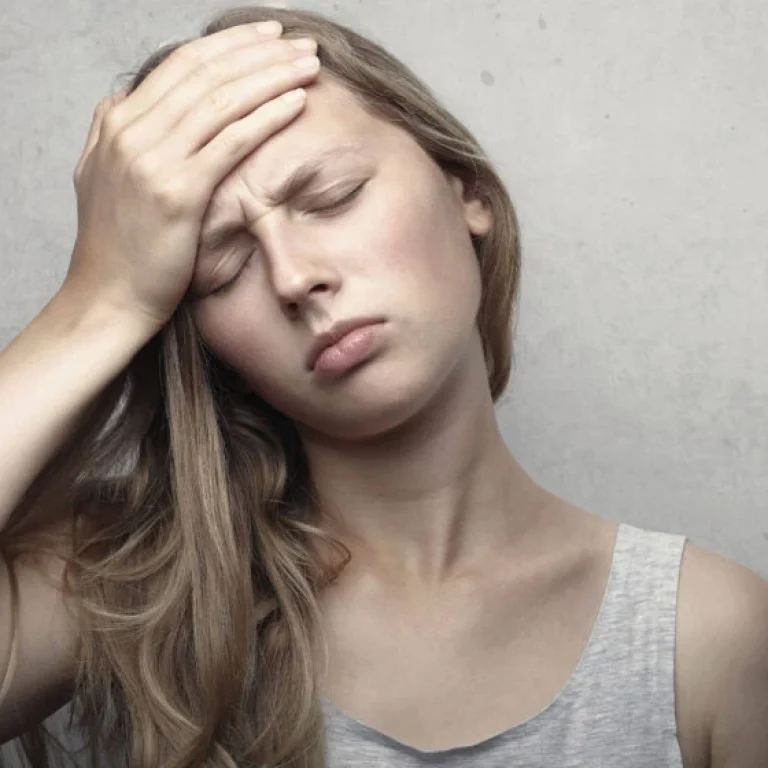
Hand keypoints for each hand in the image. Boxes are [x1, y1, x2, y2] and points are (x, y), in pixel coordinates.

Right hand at [63, 20, 319, 329]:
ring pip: (222, 99)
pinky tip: (296, 103)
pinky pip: (231, 142)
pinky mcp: (178, 192)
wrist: (109, 297)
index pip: (183, 64)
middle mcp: (132, 131)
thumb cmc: (118, 245)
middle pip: (207, 73)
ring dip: (272, 76)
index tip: (269, 36)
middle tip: (301, 44)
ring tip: (310, 65)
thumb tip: (126, 98)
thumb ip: (111, 131)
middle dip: (260, 52)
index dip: (231, 45)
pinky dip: (266, 117)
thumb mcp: (100, 176)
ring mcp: (153, 159)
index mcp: (118, 121)